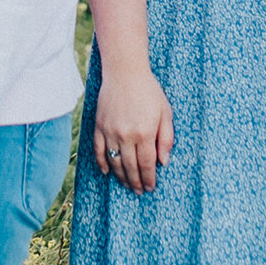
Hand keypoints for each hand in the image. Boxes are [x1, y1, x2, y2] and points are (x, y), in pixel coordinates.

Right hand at [95, 64, 175, 196]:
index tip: (150, 188)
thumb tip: (164, 162)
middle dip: (136, 182)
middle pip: (130, 167)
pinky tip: (107, 172)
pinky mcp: (99, 127)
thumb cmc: (149, 92)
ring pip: (115, 162)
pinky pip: (99, 150)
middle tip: (139, 191)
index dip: (149, 178)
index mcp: (145, 133)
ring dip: (121, 177)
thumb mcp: (166, 113)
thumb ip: (166, 139)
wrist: (125, 73)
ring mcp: (110, 132)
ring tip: (127, 185)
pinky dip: (102, 163)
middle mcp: (127, 135)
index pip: (147, 164)